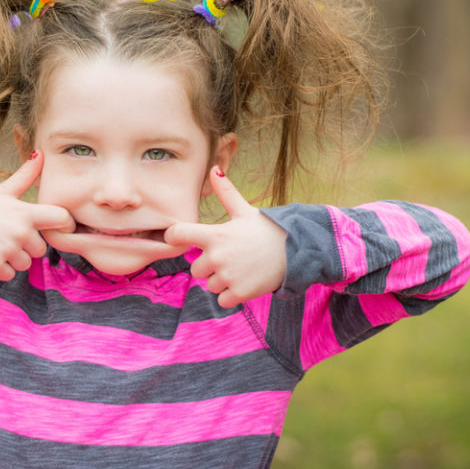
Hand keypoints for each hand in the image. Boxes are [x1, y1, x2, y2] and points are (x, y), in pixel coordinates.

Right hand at [0, 150, 73, 280]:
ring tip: (0, 243)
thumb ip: (26, 175)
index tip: (60, 226)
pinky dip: (3, 268)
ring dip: (16, 258)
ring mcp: (8, 250)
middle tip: (11, 234)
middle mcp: (20, 232)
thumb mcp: (5, 189)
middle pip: (42, 249)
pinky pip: (11, 274)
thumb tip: (41, 153)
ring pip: (26, 263)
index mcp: (26, 212)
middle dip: (29, 245)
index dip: (65, 223)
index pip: (61, 218)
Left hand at [164, 166, 287, 307]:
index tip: (178, 237)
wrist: (296, 251)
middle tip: (231, 257)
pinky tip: (245, 281)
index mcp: (214, 235)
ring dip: (221, 280)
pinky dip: (231, 294)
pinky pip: (222, 300)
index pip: (177, 234)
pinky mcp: (239, 293)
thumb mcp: (245, 210)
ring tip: (241, 268)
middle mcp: (217, 256)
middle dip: (209, 265)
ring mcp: (227, 276)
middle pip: (195, 268)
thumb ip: (226, 193)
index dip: (173, 235)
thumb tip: (214, 169)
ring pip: (209, 285)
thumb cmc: (267, 229)